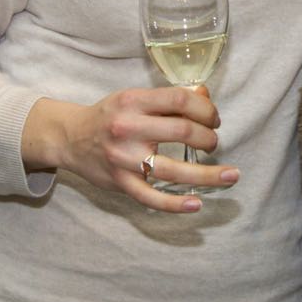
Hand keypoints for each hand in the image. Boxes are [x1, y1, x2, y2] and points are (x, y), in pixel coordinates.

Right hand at [22, 86, 239, 212]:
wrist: (70, 137)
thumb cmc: (110, 115)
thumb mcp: (135, 97)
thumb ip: (168, 99)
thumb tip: (205, 97)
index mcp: (134, 101)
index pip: (180, 100)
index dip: (205, 108)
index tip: (214, 118)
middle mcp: (128, 128)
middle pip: (182, 132)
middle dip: (208, 138)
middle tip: (214, 143)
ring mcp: (124, 159)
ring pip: (173, 170)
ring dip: (207, 174)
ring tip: (231, 175)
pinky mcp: (120, 183)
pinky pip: (151, 198)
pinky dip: (175, 204)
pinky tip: (197, 204)